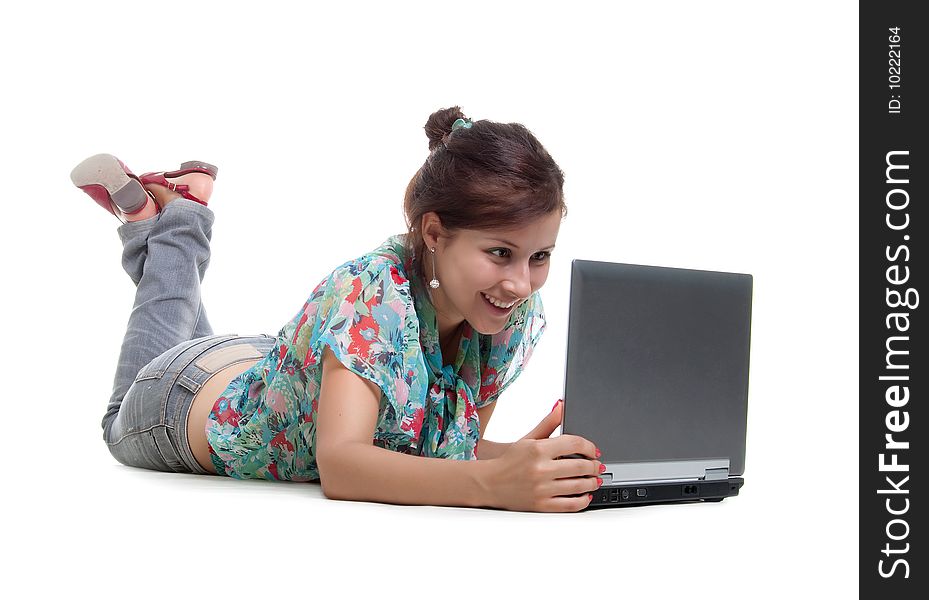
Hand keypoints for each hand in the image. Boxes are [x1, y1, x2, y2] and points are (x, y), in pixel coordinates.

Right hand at [482, 400, 601, 511]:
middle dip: (594, 466)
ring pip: (578, 486)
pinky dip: (582, 501)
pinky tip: (585, 495)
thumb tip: (562, 405)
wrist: (489, 483)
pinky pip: (570, 505)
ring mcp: (541, 489)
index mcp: (538, 449)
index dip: (590, 446)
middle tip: (598, 466)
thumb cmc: (509, 460)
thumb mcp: (529, 438)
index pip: (574, 443)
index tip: (594, 450)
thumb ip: (548, 423)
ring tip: (594, 479)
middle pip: (580, 466)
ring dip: (592, 482)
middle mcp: (540, 469)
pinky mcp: (541, 505)